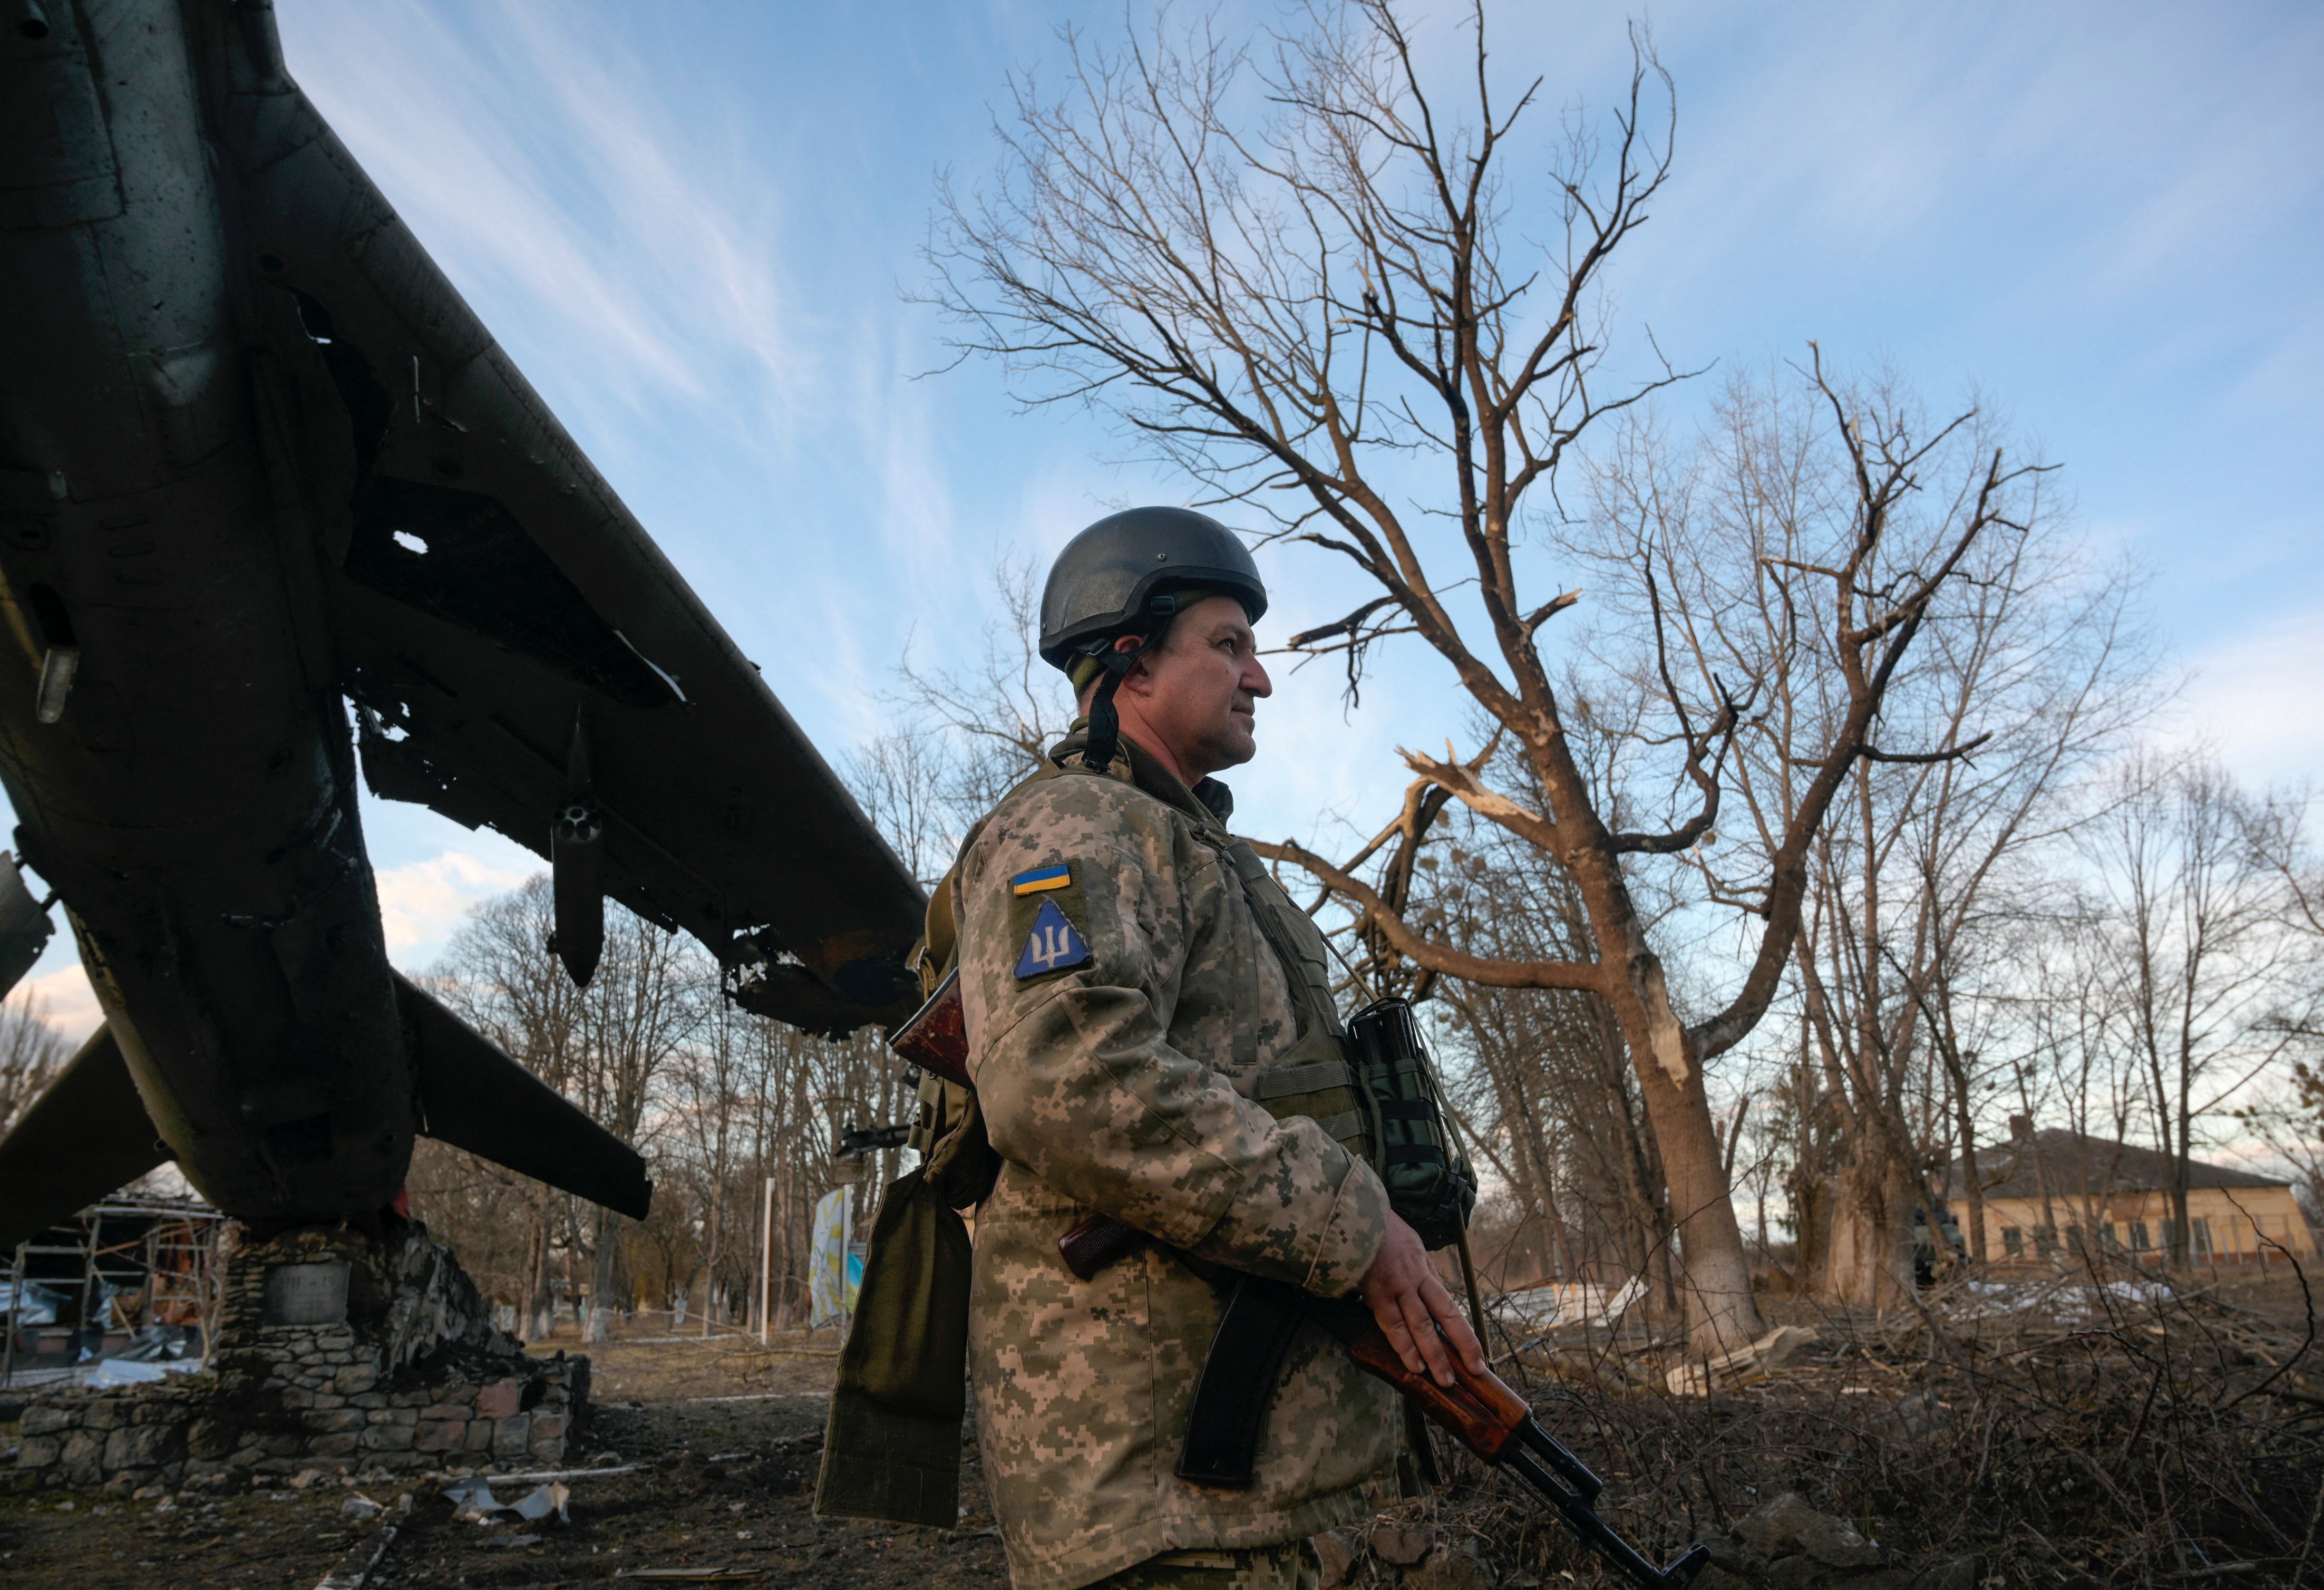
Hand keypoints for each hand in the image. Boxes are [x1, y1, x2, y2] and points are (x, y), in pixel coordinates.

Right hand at [1357, 1214, 1485, 1386]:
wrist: (1354, 1213)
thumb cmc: (1378, 1228)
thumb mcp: (1408, 1243)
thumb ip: (1418, 1268)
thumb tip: (1428, 1291)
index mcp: (1424, 1266)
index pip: (1449, 1304)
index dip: (1464, 1330)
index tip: (1477, 1351)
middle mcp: (1417, 1277)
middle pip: (1447, 1315)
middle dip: (1464, 1344)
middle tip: (1476, 1369)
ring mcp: (1398, 1286)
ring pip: (1422, 1325)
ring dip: (1435, 1355)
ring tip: (1445, 1378)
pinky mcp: (1376, 1293)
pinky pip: (1393, 1325)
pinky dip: (1405, 1347)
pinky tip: (1414, 1365)